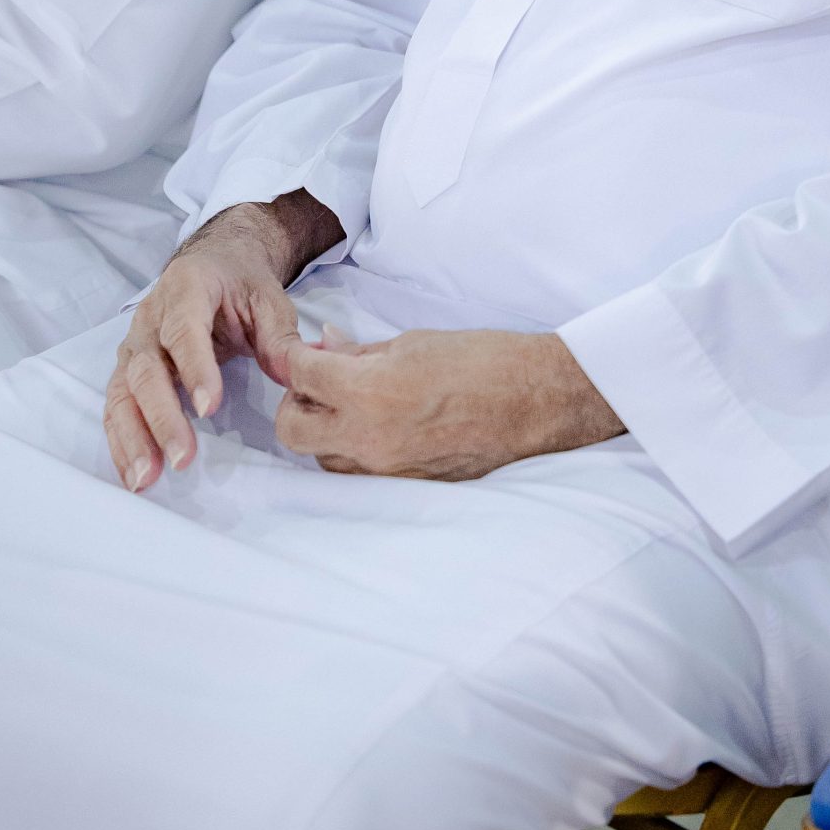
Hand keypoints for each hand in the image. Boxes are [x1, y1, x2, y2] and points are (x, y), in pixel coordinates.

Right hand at [103, 192, 341, 492]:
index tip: (210, 408)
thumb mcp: (270, 299)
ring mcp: (134, 344)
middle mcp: (150, 317)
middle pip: (148, 370)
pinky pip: (116, 405)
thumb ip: (280, 338)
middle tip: (183, 458)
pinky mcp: (128, 368)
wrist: (215, 263)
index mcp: (187, 288)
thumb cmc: (242, 283)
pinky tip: (133, 472)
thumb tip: (295, 374)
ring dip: (133, 437)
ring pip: (123, 392)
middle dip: (162, 417)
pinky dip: (121, 440)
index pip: (185, 331)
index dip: (196, 369)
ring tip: (146, 478)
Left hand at [273, 327, 623, 478]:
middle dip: (297, 401)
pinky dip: (354, 448)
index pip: (302, 375)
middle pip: (293, 430)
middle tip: (320, 380)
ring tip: (352, 402)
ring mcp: (386, 471)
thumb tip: (326, 347)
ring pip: (322, 457)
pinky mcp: (405, 488)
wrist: (537, 401)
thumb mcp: (413, 342)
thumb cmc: (483, 360)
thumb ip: (361, 352)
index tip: (302, 350)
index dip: (295, 356)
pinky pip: (358, 472)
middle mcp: (369, 439)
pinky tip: (378, 424)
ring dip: (324, 429)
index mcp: (370, 392)